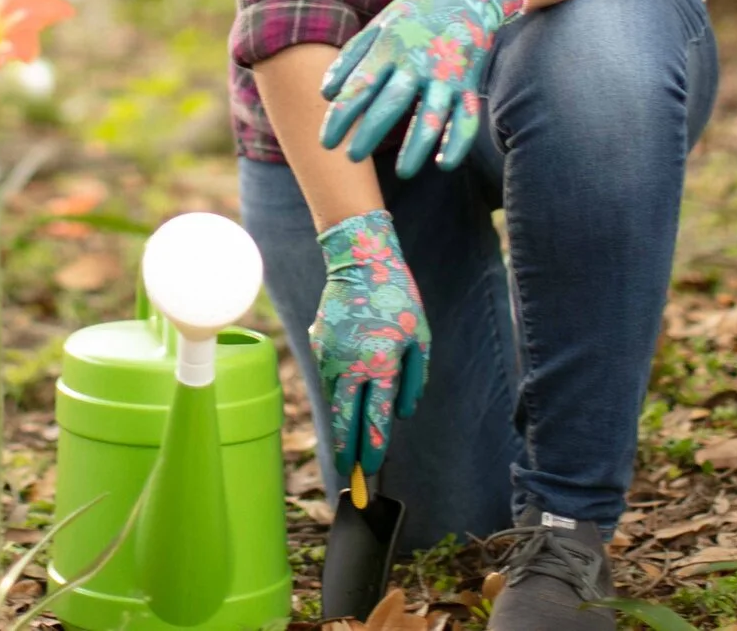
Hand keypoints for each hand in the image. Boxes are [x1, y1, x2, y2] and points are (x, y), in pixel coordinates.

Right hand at [310, 209, 429, 479]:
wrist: (359, 261)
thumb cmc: (397, 298)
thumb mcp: (420, 337)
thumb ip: (414, 379)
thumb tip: (401, 414)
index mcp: (379, 365)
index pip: (374, 421)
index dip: (372, 450)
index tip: (370, 469)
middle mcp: (350, 366)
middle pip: (344, 422)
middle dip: (346, 452)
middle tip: (347, 474)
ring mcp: (328, 356)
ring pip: (333, 400)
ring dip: (342, 420)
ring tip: (349, 442)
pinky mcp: (316, 346)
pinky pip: (329, 378)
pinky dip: (339, 390)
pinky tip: (349, 390)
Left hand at [320, 0, 525, 175]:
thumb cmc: (415, 12)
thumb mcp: (379, 26)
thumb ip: (352, 58)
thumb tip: (327, 94)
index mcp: (389, 47)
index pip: (359, 87)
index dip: (341, 117)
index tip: (327, 143)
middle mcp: (417, 62)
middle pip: (391, 103)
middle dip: (370, 133)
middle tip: (352, 157)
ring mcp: (446, 73)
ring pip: (433, 115)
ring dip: (418, 145)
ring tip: (403, 172)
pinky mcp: (470, 82)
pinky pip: (467, 117)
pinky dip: (458, 142)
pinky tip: (444, 164)